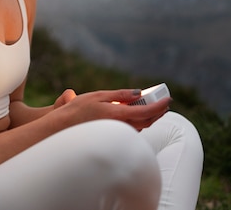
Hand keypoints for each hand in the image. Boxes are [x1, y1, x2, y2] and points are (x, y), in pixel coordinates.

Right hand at [54, 89, 170, 131]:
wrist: (62, 128)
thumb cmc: (77, 110)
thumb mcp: (98, 96)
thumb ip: (119, 95)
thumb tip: (137, 93)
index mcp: (117, 114)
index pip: (146, 112)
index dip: (160, 106)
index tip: (169, 100)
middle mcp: (119, 127)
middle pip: (146, 121)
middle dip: (158, 112)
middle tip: (165, 103)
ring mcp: (116, 134)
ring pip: (139, 126)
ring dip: (149, 117)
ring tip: (155, 107)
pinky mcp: (112, 137)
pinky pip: (131, 130)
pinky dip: (138, 122)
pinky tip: (137, 115)